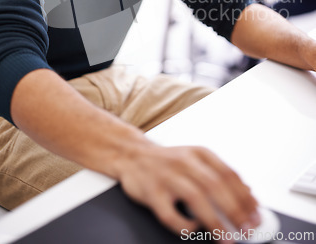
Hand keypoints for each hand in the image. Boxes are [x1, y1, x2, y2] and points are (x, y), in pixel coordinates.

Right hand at [117, 142, 259, 236]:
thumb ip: (220, 172)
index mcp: (199, 153)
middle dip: (235, 210)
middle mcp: (184, 161)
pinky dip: (183, 224)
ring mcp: (167, 176)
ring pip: (195, 198)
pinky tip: (193, 229)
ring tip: (228, 238)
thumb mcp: (195, 158)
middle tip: (248, 229)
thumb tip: (248, 193)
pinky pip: (169, 213)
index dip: (245, 196)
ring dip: (215, 222)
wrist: (132, 154)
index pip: (228, 174)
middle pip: (215, 186)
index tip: (256, 214)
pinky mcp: (151, 192)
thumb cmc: (168, 161)